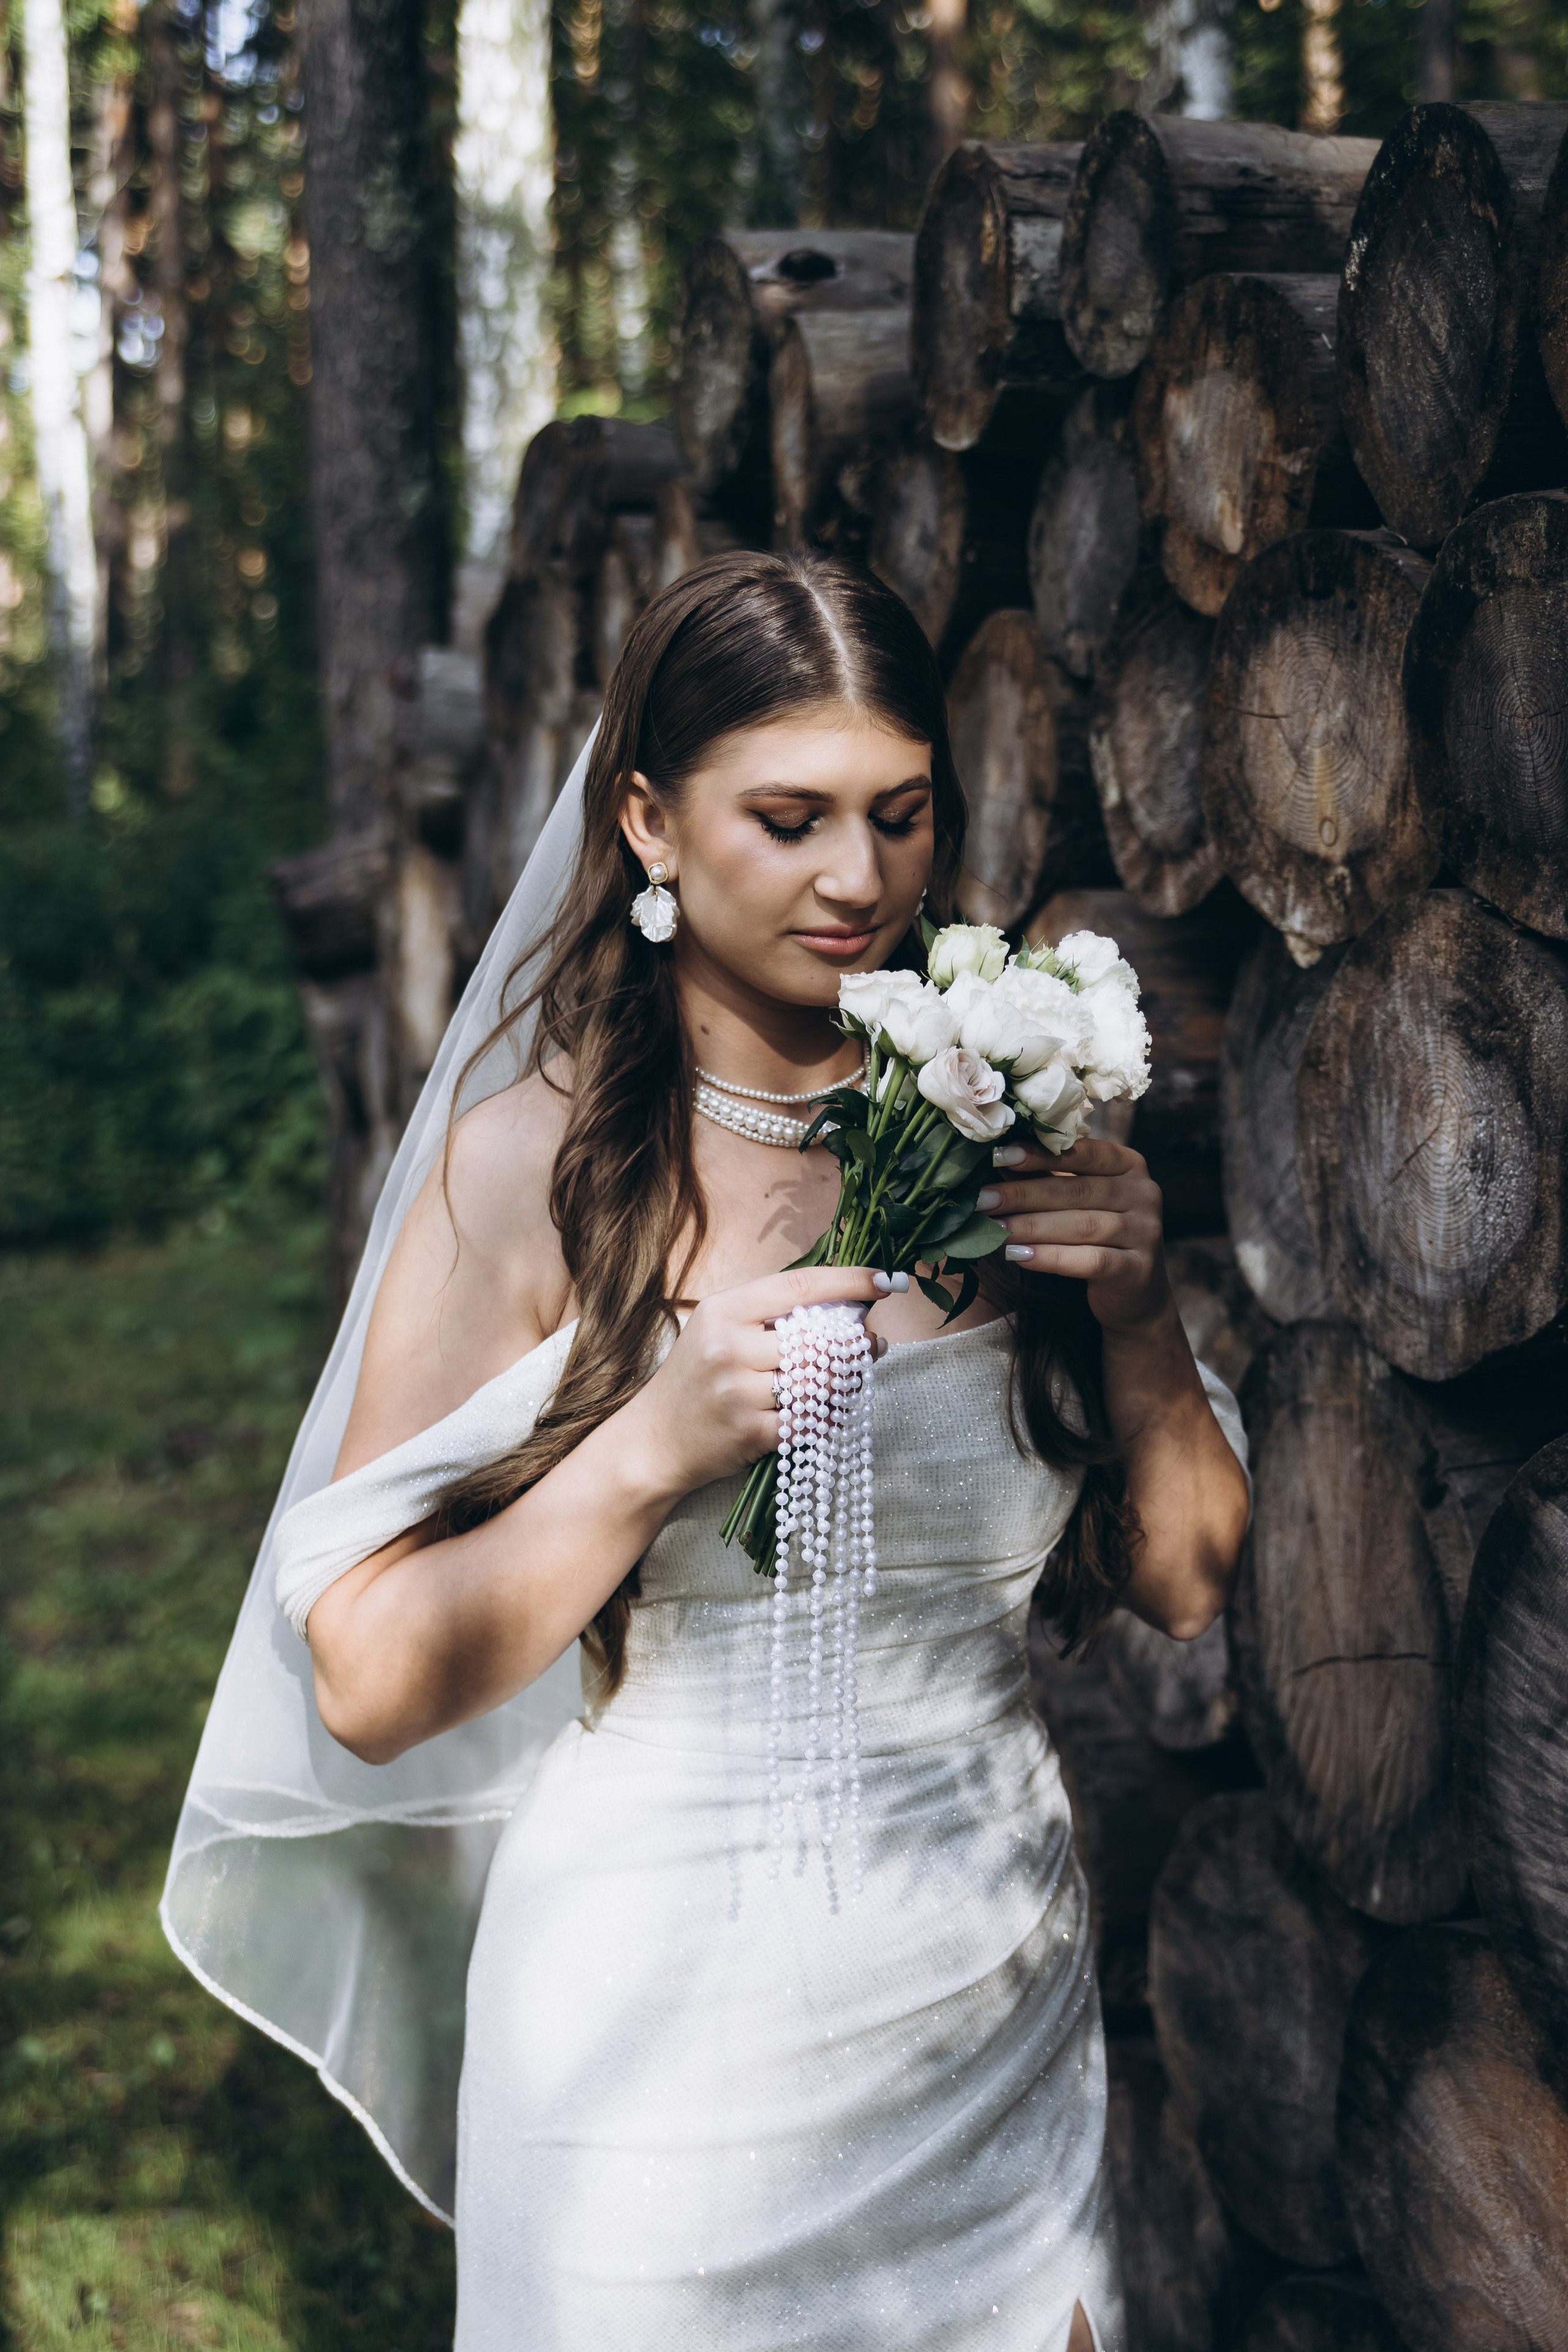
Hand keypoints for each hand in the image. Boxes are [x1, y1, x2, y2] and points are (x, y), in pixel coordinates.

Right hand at [619, 1265, 893, 1500]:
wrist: (654, 1439)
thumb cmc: (695, 1377)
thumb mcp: (718, 1327)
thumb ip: (769, 1311)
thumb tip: (843, 1302)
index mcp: (724, 1310)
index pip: (799, 1287)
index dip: (848, 1281)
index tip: (884, 1281)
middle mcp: (730, 1348)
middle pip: (818, 1338)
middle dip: (856, 1341)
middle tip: (873, 1342)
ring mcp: (739, 1393)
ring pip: (821, 1382)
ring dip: (849, 1380)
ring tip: (857, 1375)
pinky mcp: (751, 1434)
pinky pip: (812, 1420)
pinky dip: (829, 1415)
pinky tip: (832, 1409)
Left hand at [975, 1136, 1169, 1334]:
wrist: (1135, 1294)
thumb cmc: (1097, 1237)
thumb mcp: (1079, 1202)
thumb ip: (1047, 1179)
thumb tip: (995, 1163)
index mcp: (1129, 1164)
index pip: (1083, 1152)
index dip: (1040, 1154)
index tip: (998, 1156)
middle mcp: (1144, 1193)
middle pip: (1078, 1190)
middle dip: (1024, 1194)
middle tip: (983, 1199)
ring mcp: (1146, 1232)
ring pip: (1082, 1225)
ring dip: (1032, 1226)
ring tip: (994, 1230)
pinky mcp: (1138, 1270)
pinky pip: (1091, 1260)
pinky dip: (1052, 1257)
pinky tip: (1019, 1256)